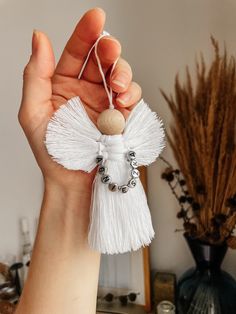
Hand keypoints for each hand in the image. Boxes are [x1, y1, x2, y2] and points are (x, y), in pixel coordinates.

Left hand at [18, 8, 141, 194]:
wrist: (72, 181)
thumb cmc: (51, 151)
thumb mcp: (32, 112)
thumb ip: (35, 75)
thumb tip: (40, 38)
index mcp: (63, 84)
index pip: (77, 52)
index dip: (86, 33)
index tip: (96, 16)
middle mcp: (86, 90)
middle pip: (103, 59)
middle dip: (110, 50)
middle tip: (111, 51)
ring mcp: (106, 102)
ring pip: (121, 74)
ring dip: (123, 74)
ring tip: (118, 87)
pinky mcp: (122, 116)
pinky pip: (132, 97)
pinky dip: (132, 95)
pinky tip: (123, 102)